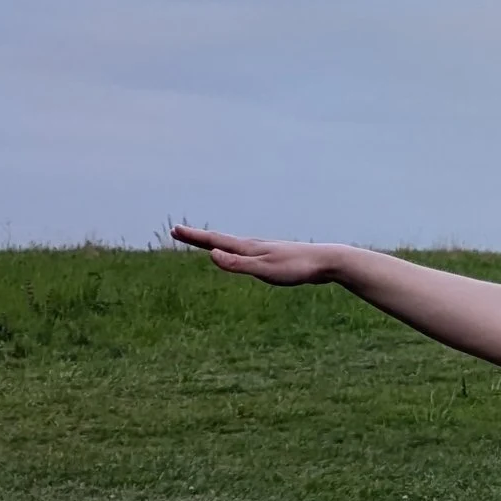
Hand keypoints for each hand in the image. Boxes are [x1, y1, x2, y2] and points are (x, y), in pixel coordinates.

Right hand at [169, 225, 341, 285]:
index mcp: (248, 248)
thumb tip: (211, 254)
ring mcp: (264, 250)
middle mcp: (253, 245)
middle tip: (179, 232)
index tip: (175, 230)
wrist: (325, 261)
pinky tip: (242, 255)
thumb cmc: (296, 268)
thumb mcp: (265, 270)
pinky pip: (248, 253)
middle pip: (220, 240)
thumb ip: (238, 264)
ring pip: (234, 245)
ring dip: (216, 242)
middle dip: (199, 237)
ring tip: (206, 243)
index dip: (194, 237)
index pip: (214, 241)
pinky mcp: (275, 257)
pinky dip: (235, 251)